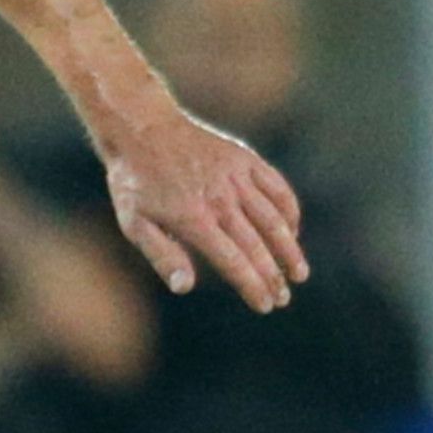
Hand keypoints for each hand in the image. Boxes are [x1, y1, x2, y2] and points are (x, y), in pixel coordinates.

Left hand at [100, 108, 309, 313]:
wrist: (140, 127)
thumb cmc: (134, 181)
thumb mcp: (134, 222)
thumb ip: (162, 255)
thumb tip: (185, 288)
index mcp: (194, 219)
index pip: (233, 261)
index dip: (252, 286)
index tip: (265, 305)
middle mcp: (220, 199)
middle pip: (257, 246)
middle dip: (273, 276)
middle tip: (283, 299)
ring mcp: (235, 176)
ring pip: (274, 219)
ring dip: (290, 249)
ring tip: (299, 273)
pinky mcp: (244, 158)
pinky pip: (277, 187)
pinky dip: (289, 210)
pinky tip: (292, 229)